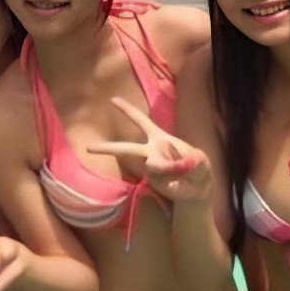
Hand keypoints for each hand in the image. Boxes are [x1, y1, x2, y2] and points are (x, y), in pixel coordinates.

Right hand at [86, 96, 213, 201]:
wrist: (199, 190)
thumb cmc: (199, 169)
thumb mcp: (202, 160)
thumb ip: (193, 159)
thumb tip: (179, 164)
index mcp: (160, 138)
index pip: (141, 121)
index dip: (128, 111)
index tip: (113, 100)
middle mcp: (151, 152)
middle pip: (126, 148)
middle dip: (107, 148)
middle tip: (87, 147)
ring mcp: (151, 169)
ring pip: (152, 167)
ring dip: (169, 169)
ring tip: (182, 171)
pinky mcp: (154, 183)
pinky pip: (163, 180)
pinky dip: (174, 179)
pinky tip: (180, 181)